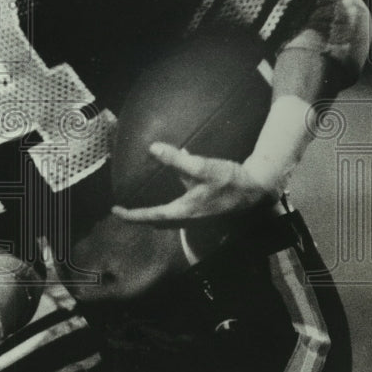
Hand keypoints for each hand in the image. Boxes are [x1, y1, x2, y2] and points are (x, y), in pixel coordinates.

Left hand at [112, 142, 285, 225]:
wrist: (256, 188)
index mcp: (184, 211)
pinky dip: (167, 212)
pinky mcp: (205, 213)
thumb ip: (176, 159)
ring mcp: (198, 218)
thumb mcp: (202, 167)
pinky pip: (179, 216)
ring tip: (142, 207)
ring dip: (154, 216)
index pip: (150, 216)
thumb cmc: (230, 179)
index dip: (131, 215)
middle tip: (125, 210)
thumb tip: (152, 148)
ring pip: (169, 221)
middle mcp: (189, 219)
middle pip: (158, 223)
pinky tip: (169, 199)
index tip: (115, 211)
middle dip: (140, 218)